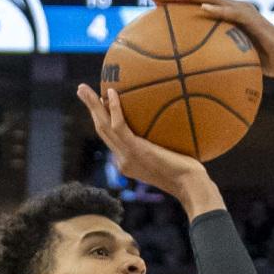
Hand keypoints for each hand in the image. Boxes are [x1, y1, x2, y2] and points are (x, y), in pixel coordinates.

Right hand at [77, 82, 218, 209]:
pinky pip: (119, 126)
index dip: (103, 119)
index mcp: (129, 162)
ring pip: (103, 126)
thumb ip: (166, 143)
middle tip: (82, 90)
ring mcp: (127, 156)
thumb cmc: (191, 173)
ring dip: (92, 105)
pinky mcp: (135, 150)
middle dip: (90, 109)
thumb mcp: (174, 156)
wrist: (191, 185)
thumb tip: (175, 121)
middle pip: (101, 130)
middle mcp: (123, 160)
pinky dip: (113, 108)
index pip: (111, 139)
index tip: (101, 102)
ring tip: (82, 88)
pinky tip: (111, 92)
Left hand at [153, 0, 273, 83]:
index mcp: (226, 17)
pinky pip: (233, 13)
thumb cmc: (264, 66)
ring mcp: (244, 11)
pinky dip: (218, 10)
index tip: (152, 6)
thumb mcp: (236, 63)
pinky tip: (202, 8)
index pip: (196, 7)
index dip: (174, 4)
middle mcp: (233, 9)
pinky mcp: (255, 18)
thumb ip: (217, 62)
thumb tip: (193, 79)